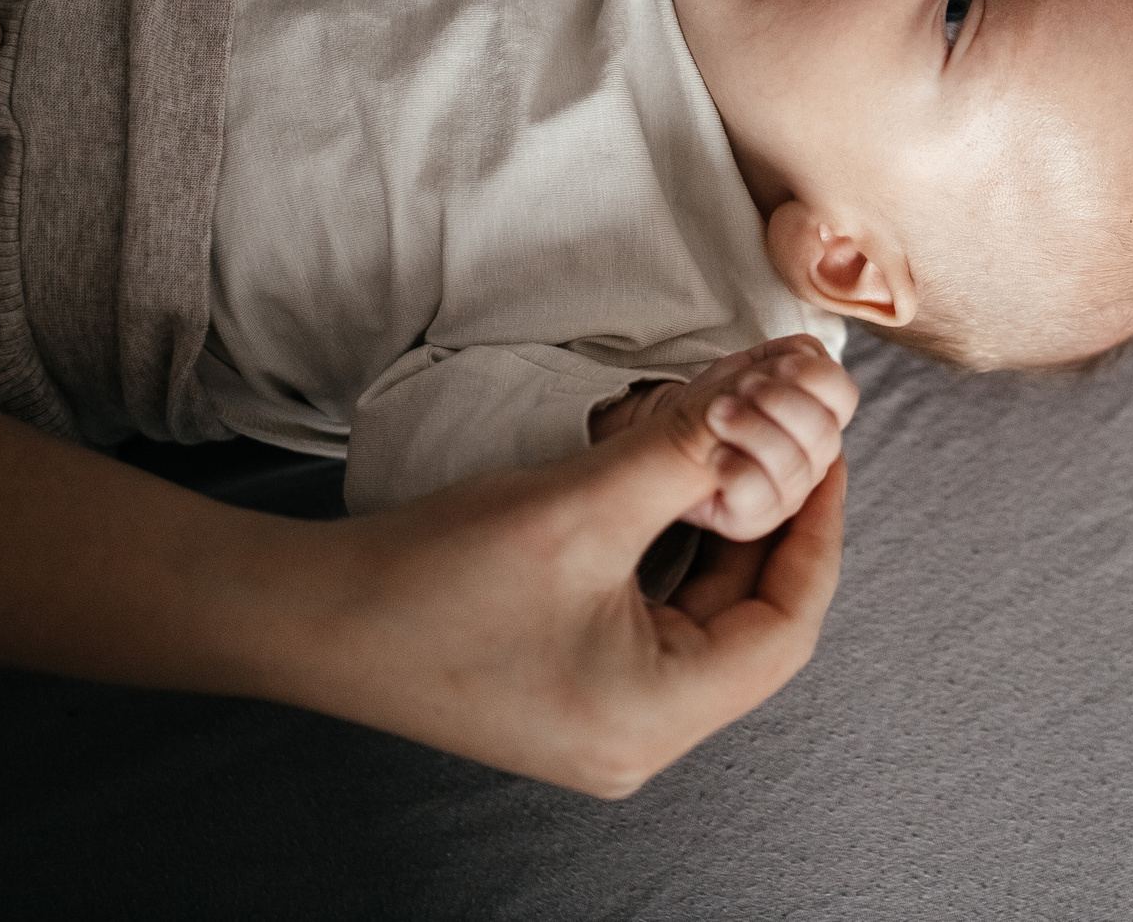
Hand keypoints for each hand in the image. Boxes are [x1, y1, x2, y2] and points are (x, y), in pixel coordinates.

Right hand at [0, 255, 843, 801]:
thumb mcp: (579, 505)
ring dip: (711, 524)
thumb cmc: (431, 577)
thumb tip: (769, 398)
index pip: (787, 625)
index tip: (832, 453)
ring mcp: (599, 714)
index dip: (820, 531)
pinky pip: (646, 611)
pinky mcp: (563, 684)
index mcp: (656, 716)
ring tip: (722, 442)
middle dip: (764, 518)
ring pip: (697, 607)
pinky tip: (657, 477)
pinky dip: (659, 544)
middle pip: (748, 617)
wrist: (299, 617)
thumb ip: (685, 455)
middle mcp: (638, 733)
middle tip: (783, 434)